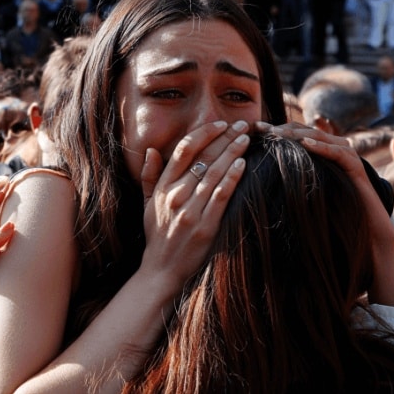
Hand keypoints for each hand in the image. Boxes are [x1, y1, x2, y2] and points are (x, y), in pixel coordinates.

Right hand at [138, 120, 249, 289]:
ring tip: (246, 139)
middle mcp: (176, 195)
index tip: (219, 124)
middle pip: (204, 157)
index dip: (203, 133)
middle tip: (242, 125)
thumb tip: (151, 150)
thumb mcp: (147, 204)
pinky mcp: (206, 226)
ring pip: (215, 173)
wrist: (161, 270)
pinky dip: (232, 178)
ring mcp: (191, 210)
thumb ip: (148, 176)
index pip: (183, 150)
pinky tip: (242, 164)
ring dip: (232, 152)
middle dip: (225, 138)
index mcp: (163, 187)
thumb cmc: (157, 235)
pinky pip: (221, 196)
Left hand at [258, 121, 393, 309]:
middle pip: (304, 132)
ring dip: (297, 133)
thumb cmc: (331, 228)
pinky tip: (304, 145)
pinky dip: (323, 146)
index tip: (248, 132)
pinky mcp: (359, 171)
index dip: (271, 132)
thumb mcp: (300, 206)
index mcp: (317, 161)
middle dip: (280, 128)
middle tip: (257, 127)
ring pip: (321, 137)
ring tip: (276, 133)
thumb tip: (250, 189)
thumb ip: (283, 192)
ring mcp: (347, 162)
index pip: (293, 138)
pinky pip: (341, 153)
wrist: (366, 245)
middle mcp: (333, 156)